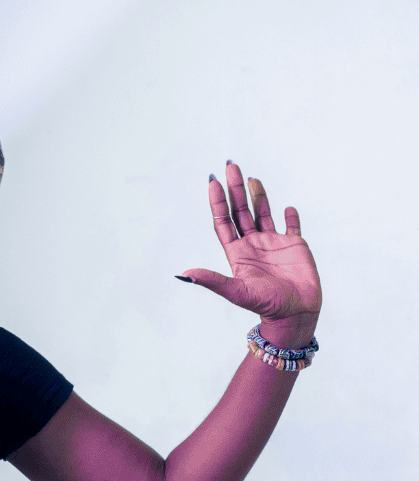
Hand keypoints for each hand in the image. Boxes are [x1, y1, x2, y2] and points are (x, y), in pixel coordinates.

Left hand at [181, 162, 321, 341]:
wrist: (295, 315)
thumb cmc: (265, 306)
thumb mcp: (236, 292)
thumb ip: (212, 281)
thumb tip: (184, 274)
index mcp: (237, 252)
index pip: (224, 222)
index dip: (217, 202)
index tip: (213, 181)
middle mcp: (253, 245)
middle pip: (241, 211)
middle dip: (235, 189)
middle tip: (230, 165)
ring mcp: (274, 244)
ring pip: (263, 213)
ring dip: (258, 195)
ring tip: (250, 177)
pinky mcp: (296, 247)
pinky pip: (292, 227)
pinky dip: (290, 216)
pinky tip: (287, 207)